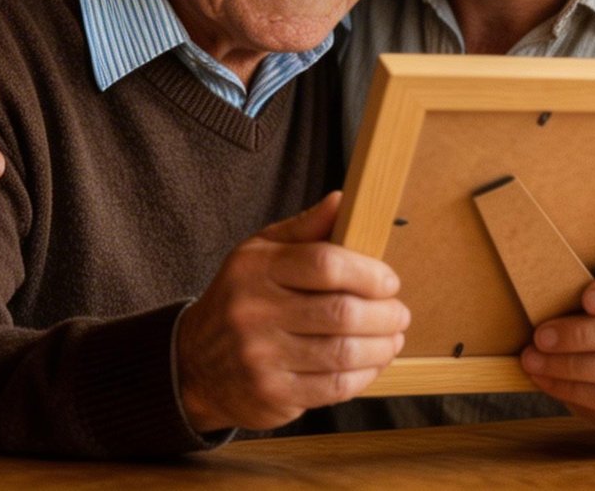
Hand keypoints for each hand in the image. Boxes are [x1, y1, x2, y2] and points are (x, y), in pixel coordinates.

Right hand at [176, 192, 408, 432]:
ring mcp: (261, 357)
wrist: (195, 361)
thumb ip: (304, 229)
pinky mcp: (272, 393)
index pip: (325, 264)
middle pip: (341, 312)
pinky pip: (333, 387)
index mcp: (256, 268)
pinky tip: (372, 363)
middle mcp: (254, 312)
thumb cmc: (241, 299)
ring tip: (393, 338)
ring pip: (343, 352)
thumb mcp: (261, 253)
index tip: (389, 281)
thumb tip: (343, 201)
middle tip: (400, 313)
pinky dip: (364, 375)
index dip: (369, 273)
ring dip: (382, 346)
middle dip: (385, 314)